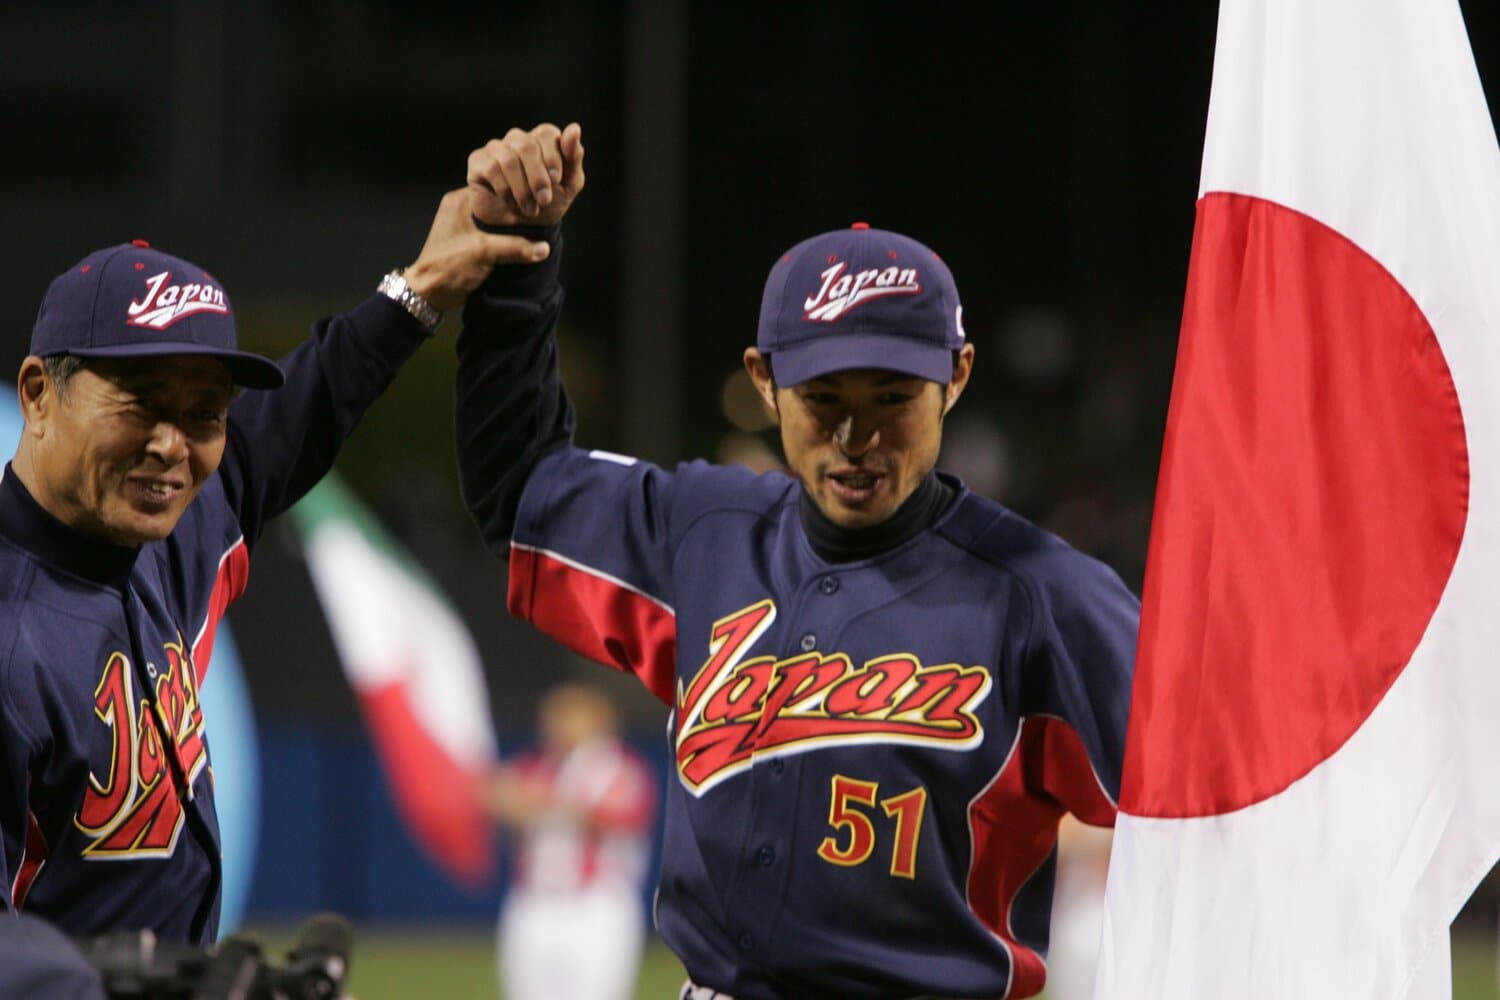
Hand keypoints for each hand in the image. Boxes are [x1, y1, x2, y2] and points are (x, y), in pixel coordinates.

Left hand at [400, 188, 551, 311]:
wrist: (430, 294)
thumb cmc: (447, 267)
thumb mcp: (483, 253)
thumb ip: (515, 247)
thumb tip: (544, 248)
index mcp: (460, 201)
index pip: (493, 186)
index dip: (515, 191)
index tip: (534, 199)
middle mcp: (463, 208)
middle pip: (497, 202)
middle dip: (516, 210)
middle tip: (538, 213)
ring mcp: (467, 225)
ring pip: (498, 219)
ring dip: (513, 226)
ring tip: (536, 227)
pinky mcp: (472, 241)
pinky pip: (496, 233)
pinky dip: (508, 237)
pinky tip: (524, 241)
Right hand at [467, 122, 585, 227]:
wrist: (521, 228)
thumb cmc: (547, 203)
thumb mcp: (569, 184)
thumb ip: (573, 157)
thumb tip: (574, 128)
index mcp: (541, 139)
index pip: (546, 133)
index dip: (552, 156)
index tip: (556, 180)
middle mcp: (518, 139)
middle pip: (527, 146)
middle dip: (538, 178)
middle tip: (544, 200)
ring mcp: (496, 148)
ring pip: (509, 160)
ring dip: (522, 190)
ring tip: (530, 208)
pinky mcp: (478, 161)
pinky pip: (491, 168)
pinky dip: (505, 191)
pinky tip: (511, 203)